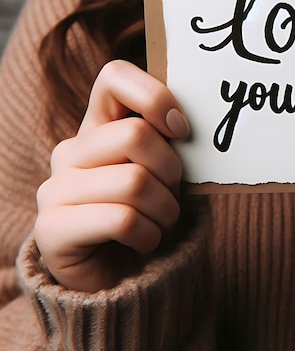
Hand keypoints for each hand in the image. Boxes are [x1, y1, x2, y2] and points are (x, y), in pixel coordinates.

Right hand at [35, 60, 190, 291]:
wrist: (117, 275)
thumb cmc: (148, 210)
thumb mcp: (163, 167)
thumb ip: (168, 138)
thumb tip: (187, 123)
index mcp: (98, 126)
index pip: (115, 76)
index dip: (156, 97)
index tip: (182, 130)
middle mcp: (71, 150)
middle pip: (136, 134)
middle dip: (172, 170)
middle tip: (172, 194)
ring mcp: (55, 188)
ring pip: (135, 182)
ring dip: (166, 209)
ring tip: (160, 221)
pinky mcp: (51, 228)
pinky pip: (122, 220)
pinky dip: (149, 235)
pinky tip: (143, 241)